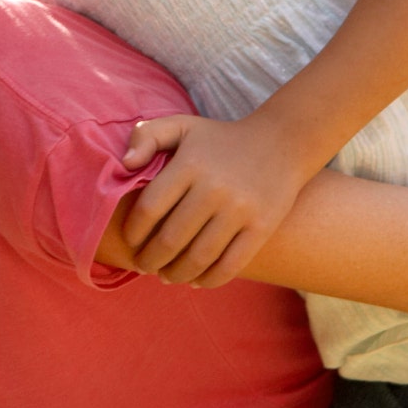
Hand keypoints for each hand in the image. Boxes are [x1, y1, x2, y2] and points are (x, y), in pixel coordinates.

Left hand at [120, 112, 314, 287]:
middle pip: (171, 238)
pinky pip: (231, 264)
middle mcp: (213, 189)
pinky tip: (195, 281)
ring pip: (199, 256)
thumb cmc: (219, 139)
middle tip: (142, 266)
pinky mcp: (262, 227)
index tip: (130, 240)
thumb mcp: (180, 126)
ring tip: (166, 276)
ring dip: (176, 274)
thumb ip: (145, 137)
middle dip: (150, 259)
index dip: (134, 231)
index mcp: (189, 165)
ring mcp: (240, 210)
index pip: (150, 208)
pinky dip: (209, 280)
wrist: (282, 143)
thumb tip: (125, 165)